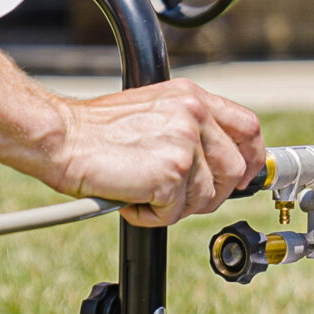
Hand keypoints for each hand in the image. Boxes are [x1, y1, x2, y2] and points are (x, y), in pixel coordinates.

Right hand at [45, 80, 265, 226]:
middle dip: (210, 194)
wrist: (62, 137)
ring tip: (142, 193)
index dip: (251, 158)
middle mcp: (194, 115)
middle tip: (176, 197)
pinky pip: (176, 213)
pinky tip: (131, 199)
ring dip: (175, 206)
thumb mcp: (154, 111)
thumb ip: (189, 128)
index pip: (248, 127)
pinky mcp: (171, 174)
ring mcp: (185, 144)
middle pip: (233, 170)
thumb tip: (215, 164)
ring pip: (206, 197)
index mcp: (192, 97)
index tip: (241, 178)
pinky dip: (152, 216)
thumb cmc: (96, 130)